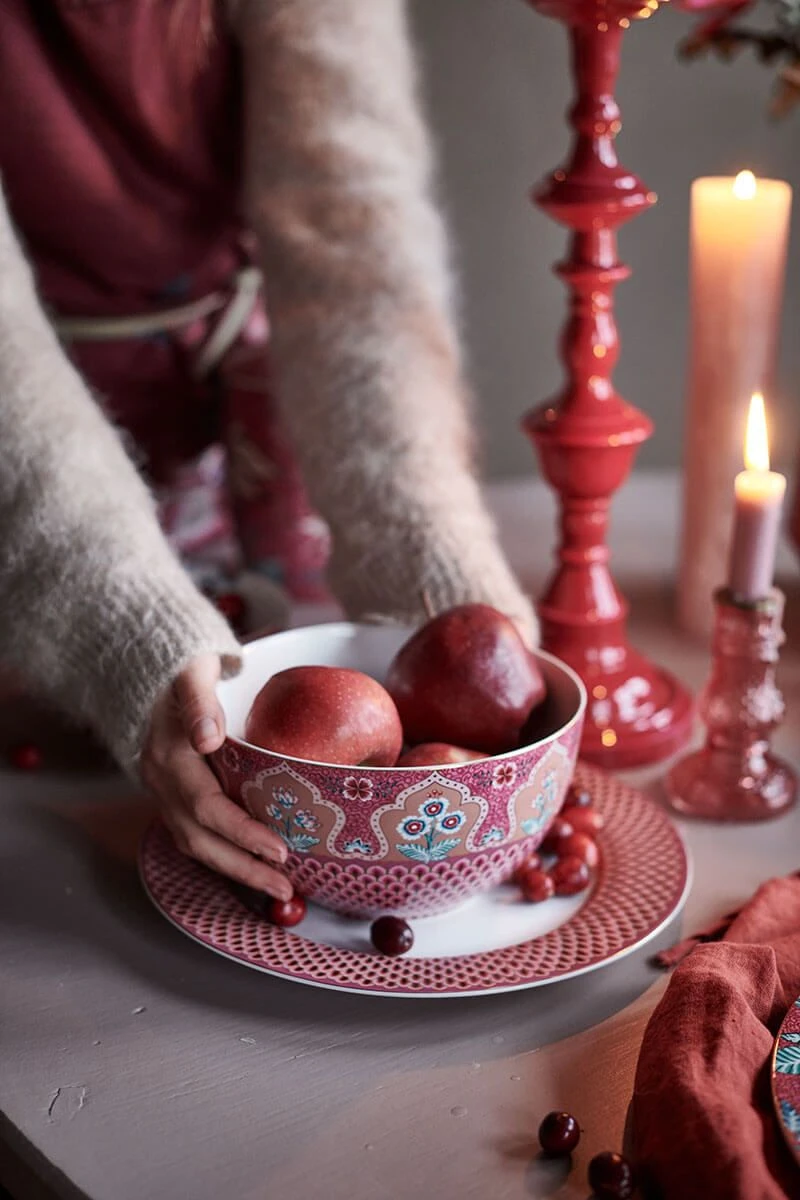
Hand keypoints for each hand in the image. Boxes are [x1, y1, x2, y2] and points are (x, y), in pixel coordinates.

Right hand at [141, 654, 290, 899]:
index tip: (279, 849)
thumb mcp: (192, 668)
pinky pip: (196, 834)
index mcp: (170, 754)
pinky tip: (254, 864)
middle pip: (200, 838)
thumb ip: (198, 699)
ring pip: (195, 843)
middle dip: (243, 867)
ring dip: (235, 868)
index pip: (206, 806)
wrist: (151, 664)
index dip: (242, 832)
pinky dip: (225, 854)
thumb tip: (208, 737)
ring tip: (277, 885)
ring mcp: (164, 791)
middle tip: (285, 886)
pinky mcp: (173, 794)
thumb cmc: (183, 664)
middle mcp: (162, 780)